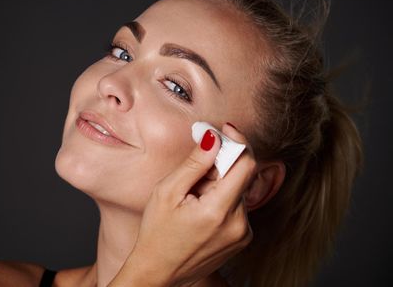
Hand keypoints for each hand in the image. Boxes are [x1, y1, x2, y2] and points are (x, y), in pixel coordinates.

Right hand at [108, 124, 257, 286]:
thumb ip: (194, 164)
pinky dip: (224, 199)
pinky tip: (201, 209)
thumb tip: (214, 138)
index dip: (238, 141)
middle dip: (222, 165)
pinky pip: (238, 207)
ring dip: (221, 184)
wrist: (159, 273)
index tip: (226, 130)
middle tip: (196, 170)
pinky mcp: (242, 239)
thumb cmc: (157, 233)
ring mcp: (243, 234)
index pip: (246, 164)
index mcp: (219, 211)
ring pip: (240, 190)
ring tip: (194, 198)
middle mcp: (239, 224)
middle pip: (242, 176)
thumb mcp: (167, 192)